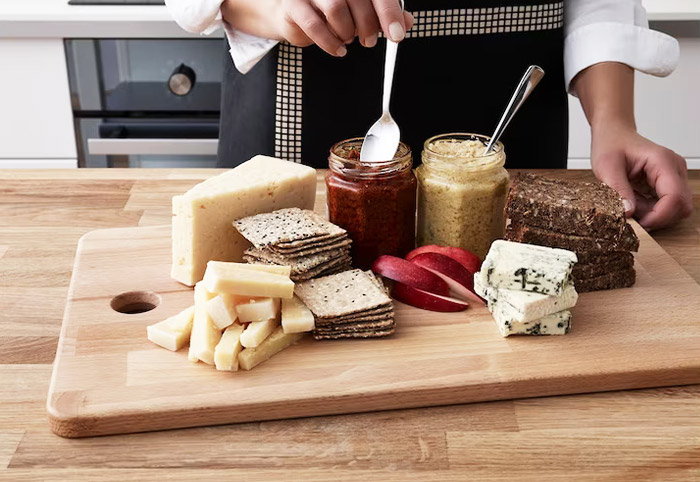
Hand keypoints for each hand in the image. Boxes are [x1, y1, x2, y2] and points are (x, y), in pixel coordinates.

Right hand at [275, 0, 413, 55]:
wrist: (293, 13)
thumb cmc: (329, 10)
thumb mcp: (362, 12)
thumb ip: (384, 15)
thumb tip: (407, 22)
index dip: (390, 14)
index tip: (397, 35)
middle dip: (368, 27)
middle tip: (369, 41)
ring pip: (336, 9)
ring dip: (347, 32)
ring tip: (347, 39)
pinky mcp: (294, 5)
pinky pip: (314, 25)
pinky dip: (330, 43)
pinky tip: (338, 49)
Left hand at [591, 123, 691, 230]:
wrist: (613, 134)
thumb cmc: (611, 144)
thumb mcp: (607, 167)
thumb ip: (618, 189)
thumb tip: (628, 213)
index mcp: (663, 162)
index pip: (675, 197)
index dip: (659, 216)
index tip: (638, 223)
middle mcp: (675, 169)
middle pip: (680, 206)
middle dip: (656, 217)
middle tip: (631, 213)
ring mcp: (674, 177)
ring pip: (674, 209)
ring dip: (652, 214)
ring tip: (630, 203)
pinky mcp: (667, 184)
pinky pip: (665, 205)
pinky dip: (649, 210)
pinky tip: (633, 201)